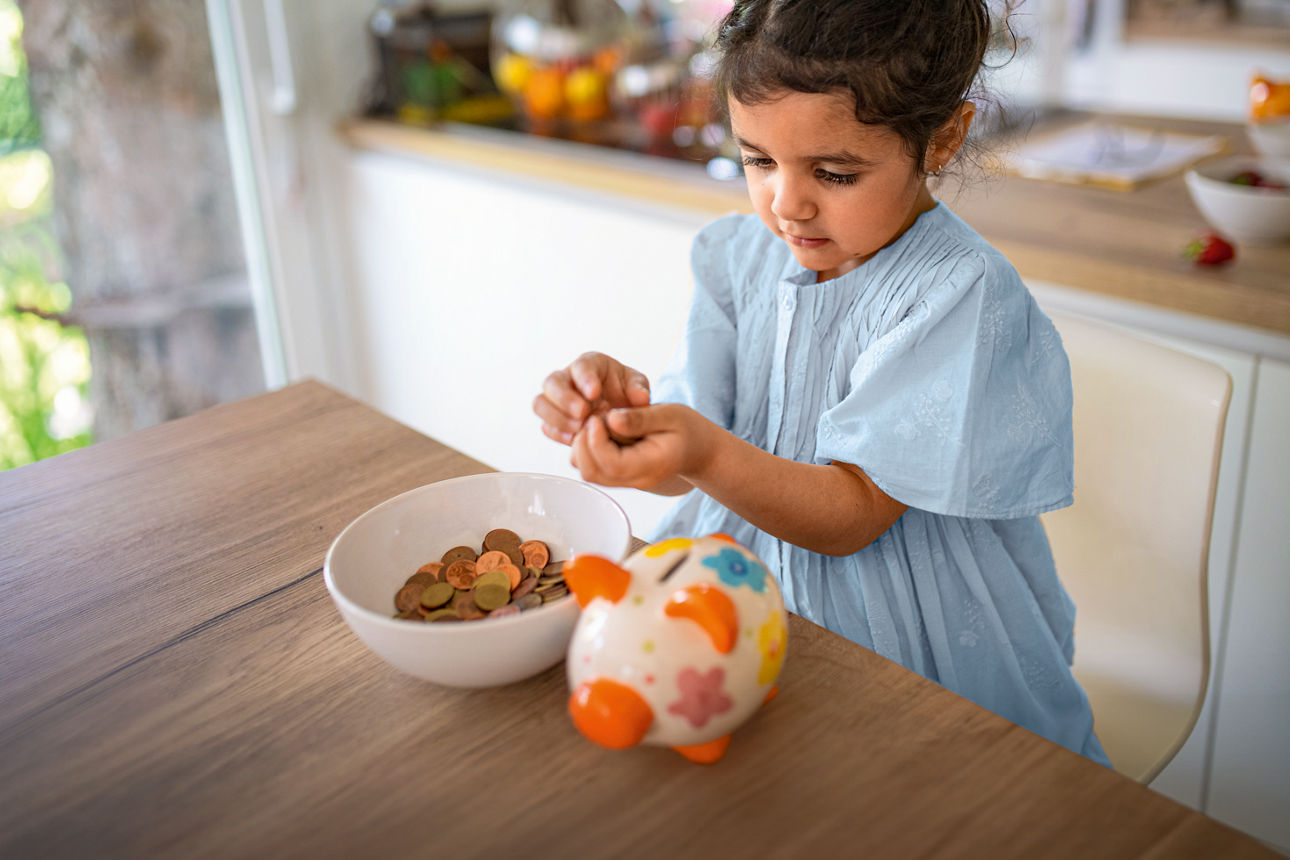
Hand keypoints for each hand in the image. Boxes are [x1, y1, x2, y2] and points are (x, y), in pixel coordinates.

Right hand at [534, 352, 650, 445]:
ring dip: (557, 417)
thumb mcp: (638, 388)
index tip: (595, 393)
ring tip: (578, 428)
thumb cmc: (628, 394)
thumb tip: (640, 398)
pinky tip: (573, 440)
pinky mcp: (553, 420)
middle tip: (583, 413)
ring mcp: (556, 400)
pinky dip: (557, 433)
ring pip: (540, 403)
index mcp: (590, 365)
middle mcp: (567, 379)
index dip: (585, 379)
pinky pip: (546, 425)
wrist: (621, 414)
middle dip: (565, 398)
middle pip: (552, 382)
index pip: (581, 366)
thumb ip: (639, 389)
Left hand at [569, 403, 708, 492]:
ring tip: (599, 424)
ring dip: (583, 447)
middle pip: (592, 473)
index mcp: (651, 466)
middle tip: (595, 418)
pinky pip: (593, 468)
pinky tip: (601, 432)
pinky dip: (587, 450)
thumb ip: (640, 418)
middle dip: (584, 443)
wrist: (700, 450)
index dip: (596, 441)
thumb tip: (611, 420)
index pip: (612, 464)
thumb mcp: (671, 415)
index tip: (598, 417)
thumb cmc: (689, 430)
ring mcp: (626, 481)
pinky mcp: (618, 476)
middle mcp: (635, 479)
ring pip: (588, 472)